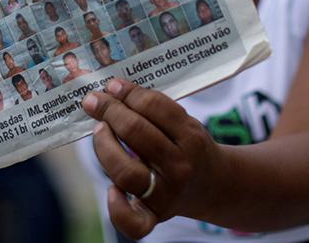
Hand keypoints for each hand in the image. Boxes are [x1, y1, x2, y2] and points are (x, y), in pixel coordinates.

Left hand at [82, 78, 220, 238]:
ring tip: (99, 129)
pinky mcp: (155, 216)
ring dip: (105, 145)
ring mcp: (167, 194)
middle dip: (110, 111)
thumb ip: (154, 108)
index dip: (129, 93)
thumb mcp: (184, 122)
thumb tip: (113, 90)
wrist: (213, 185)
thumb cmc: (189, 147)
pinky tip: (111, 189)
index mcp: (190, 137)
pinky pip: (134, 222)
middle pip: (137, 133)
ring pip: (126, 171)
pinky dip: (118, 209)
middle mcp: (180, 167)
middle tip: (95, 100)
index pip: (154, 107)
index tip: (112, 85)